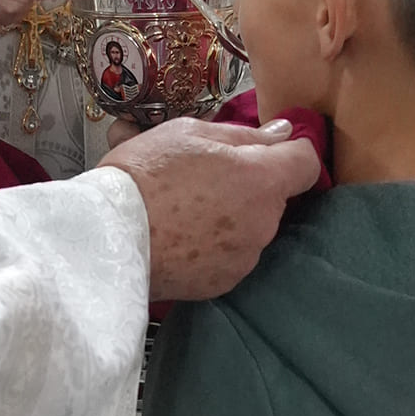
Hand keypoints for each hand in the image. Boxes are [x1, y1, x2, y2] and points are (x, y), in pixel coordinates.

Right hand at [105, 115, 320, 299]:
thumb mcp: (189, 133)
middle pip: (274, 198)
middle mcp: (263, 222)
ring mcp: (245, 256)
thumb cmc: (144, 176)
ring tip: (185, 212)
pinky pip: (230, 257)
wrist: (108, 236)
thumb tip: (280, 135)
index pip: (306, 162)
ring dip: (231, 219)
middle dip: (250, 187)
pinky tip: (181, 238)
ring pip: (251, 229)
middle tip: (204, 180)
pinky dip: (213, 248)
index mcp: (261, 179)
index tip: (270, 151)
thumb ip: (244, 135)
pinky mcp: (223, 282)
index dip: (291, 153)